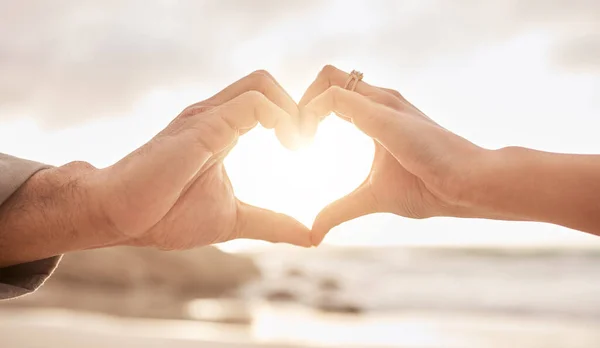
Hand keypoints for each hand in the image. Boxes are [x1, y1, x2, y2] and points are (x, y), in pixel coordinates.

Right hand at [88, 70, 310, 248]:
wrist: (119, 217)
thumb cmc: (165, 215)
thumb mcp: (233, 220)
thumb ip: (271, 223)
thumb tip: (310, 237)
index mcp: (222, 129)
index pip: (265, 98)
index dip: (293, 116)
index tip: (306, 149)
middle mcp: (215, 115)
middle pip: (265, 82)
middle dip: (299, 107)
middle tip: (308, 144)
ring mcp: (207, 117)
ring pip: (262, 83)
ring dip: (292, 110)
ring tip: (299, 145)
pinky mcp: (203, 126)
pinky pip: (252, 103)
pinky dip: (280, 118)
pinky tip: (287, 147)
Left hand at [300, 66, 487, 244]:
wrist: (466, 186)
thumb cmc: (429, 188)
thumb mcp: (371, 198)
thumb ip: (340, 209)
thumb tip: (314, 233)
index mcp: (377, 114)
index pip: (333, 93)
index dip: (309, 111)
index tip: (299, 144)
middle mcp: (379, 100)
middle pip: (327, 77)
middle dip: (301, 102)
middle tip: (293, 138)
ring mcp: (382, 102)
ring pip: (328, 77)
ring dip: (303, 105)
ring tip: (297, 140)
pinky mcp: (383, 112)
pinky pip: (335, 96)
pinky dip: (311, 113)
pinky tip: (306, 142)